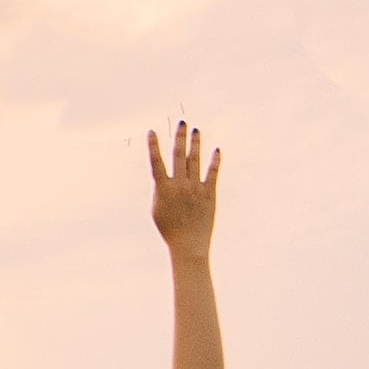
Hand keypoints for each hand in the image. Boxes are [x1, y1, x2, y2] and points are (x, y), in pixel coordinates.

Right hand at [147, 122, 222, 254]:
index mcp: (163, 189)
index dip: (153, 146)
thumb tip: (165, 176)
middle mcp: (180, 185)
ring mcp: (195, 188)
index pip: (156, 163)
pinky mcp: (209, 194)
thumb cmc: (169, 229)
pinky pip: (212, 173)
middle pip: (179, 156)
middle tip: (183, 122)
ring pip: (196, 161)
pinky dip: (215, 161)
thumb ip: (161, 190)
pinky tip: (216, 150)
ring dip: (196, 144)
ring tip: (196, 130)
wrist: (189, 245)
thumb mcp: (157, 209)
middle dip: (180, 137)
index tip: (152, 131)